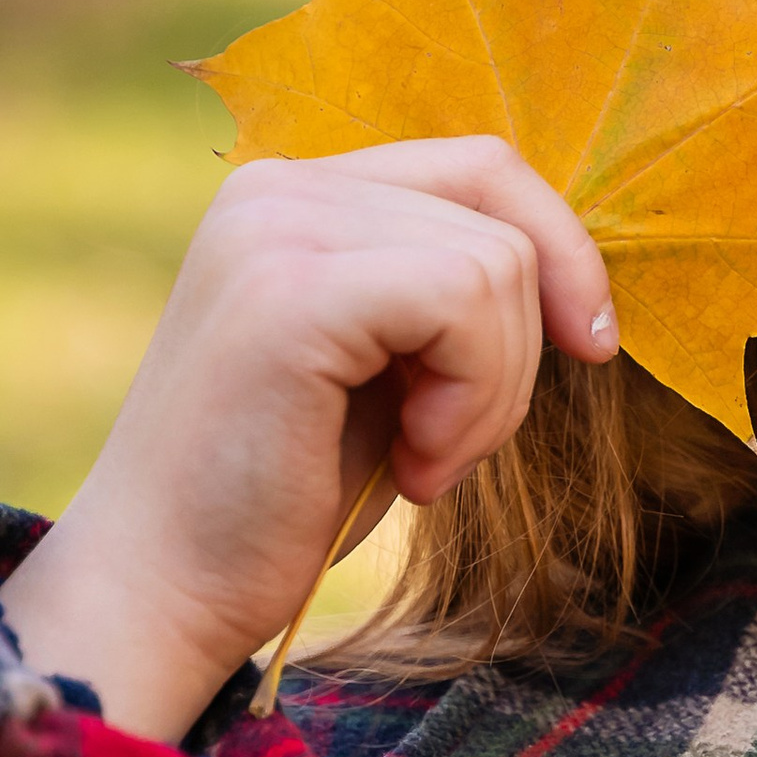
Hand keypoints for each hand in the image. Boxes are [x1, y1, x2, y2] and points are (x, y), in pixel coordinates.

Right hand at [0, 141, 615, 741]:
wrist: (167, 588)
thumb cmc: (285, 495)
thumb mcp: (388, 367)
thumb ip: (446, 292)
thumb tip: (574, 268)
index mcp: (294, 194)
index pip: (480, 168)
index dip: (560, 253)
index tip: (589, 347)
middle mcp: (275, 187)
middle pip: (499, 213)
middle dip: (519, 347)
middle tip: (448, 443)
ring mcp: (275, 229)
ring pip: (496, 263)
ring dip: (492, 392)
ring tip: (417, 460)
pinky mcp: (291, 292)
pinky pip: (465, 300)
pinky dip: (472, 400)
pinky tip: (413, 464)